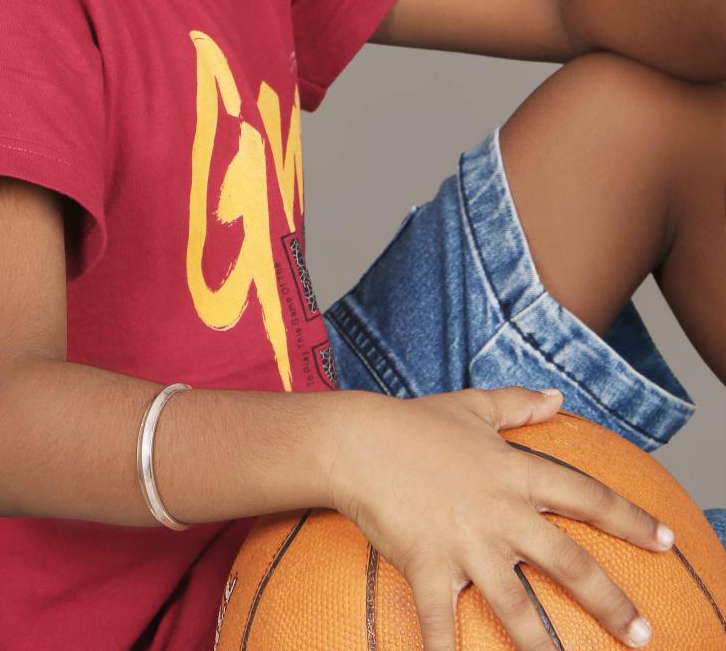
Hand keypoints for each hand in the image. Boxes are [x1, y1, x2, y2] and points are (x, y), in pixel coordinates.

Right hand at [324, 385, 671, 650]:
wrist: (357, 441)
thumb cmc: (414, 422)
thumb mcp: (472, 406)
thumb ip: (517, 404)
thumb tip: (556, 396)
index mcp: (515, 472)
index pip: (587, 496)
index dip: (630, 518)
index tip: (665, 541)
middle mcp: (501, 512)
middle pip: (569, 562)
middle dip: (610, 601)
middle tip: (642, 635)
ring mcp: (466, 543)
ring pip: (518, 605)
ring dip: (546, 647)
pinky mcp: (429, 567)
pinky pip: (443, 623)